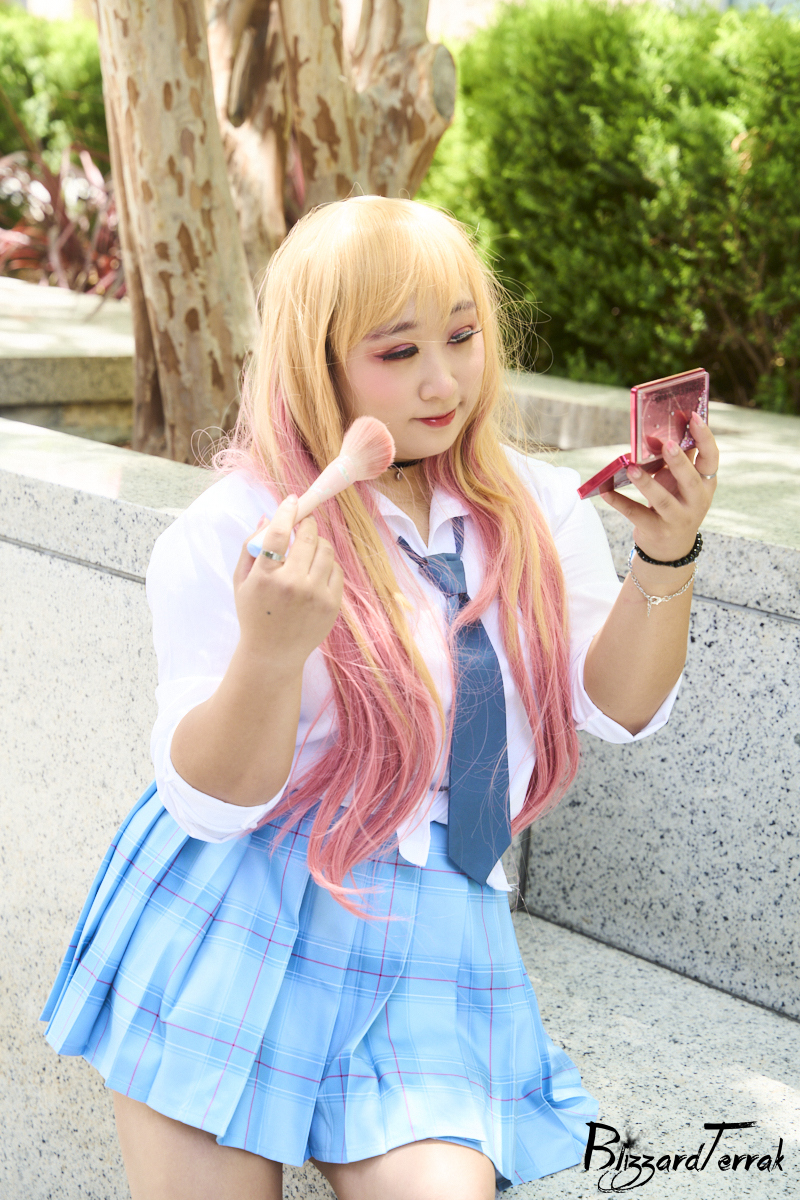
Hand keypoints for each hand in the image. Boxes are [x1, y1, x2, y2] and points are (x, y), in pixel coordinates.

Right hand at [233, 495, 343, 667]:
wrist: (273, 653)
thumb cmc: (254, 614)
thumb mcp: (241, 581)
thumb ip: (250, 547)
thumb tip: (266, 517)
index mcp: (266, 577)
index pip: (278, 533)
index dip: (286, 511)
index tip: (292, 501)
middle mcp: (293, 584)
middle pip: (308, 536)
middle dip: (306, 524)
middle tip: (303, 522)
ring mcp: (316, 595)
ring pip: (326, 550)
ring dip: (318, 541)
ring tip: (308, 547)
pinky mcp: (332, 604)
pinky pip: (336, 569)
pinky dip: (327, 562)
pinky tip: (316, 567)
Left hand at [601, 412, 718, 560]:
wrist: (671, 548)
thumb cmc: (676, 504)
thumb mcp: (682, 483)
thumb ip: (675, 460)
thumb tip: (655, 435)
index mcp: (705, 484)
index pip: (712, 459)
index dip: (706, 438)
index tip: (695, 417)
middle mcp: (696, 502)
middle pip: (690, 481)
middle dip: (679, 462)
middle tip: (666, 444)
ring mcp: (677, 519)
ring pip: (662, 501)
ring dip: (646, 483)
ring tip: (631, 468)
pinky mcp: (656, 530)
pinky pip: (636, 514)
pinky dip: (619, 502)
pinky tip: (605, 490)